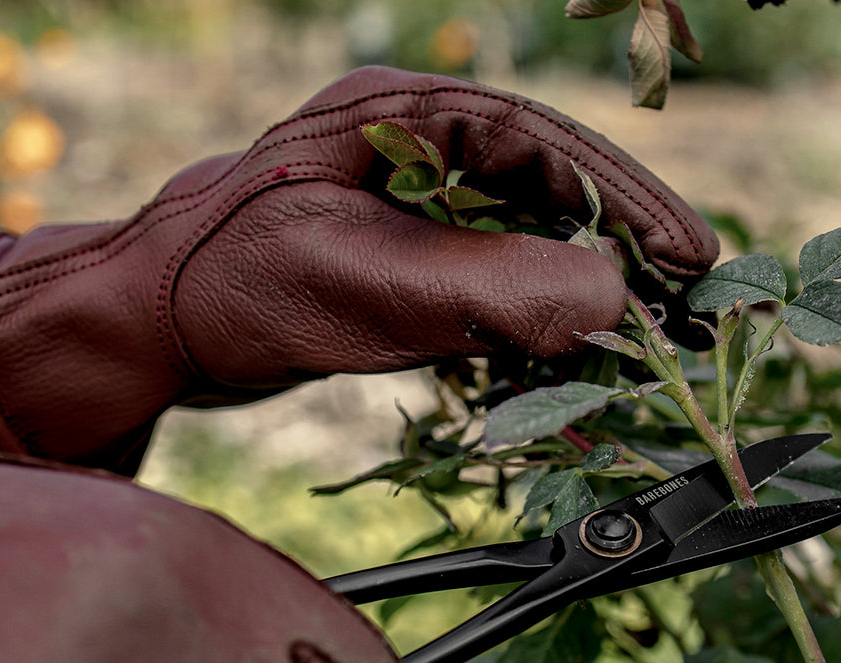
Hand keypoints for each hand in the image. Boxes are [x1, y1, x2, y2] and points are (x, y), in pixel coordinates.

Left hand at [0, 65, 717, 472]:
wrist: (146, 329)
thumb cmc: (229, 287)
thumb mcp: (364, 281)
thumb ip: (490, 289)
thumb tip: (614, 301)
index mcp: (401, 113)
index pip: (547, 144)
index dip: (630, 201)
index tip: (694, 258)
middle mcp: (407, 146)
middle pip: (543, 193)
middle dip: (613, 254)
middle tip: (683, 309)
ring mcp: (398, 205)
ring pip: (513, 245)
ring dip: (570, 302)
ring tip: (630, 354)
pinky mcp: (387, 261)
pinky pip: (474, 288)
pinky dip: (518, 332)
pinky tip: (549, 372)